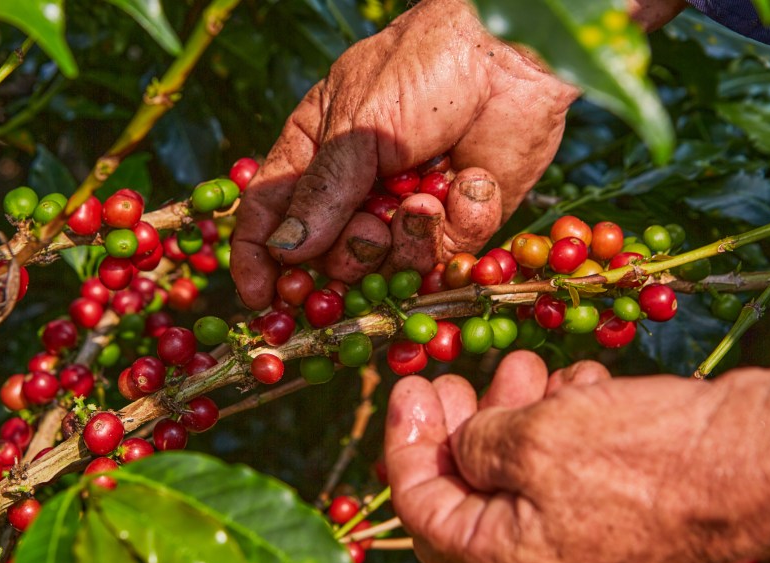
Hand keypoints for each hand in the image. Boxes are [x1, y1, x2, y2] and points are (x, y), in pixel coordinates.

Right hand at [230, 0, 577, 308]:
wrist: (508, 56)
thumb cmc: (421, 70)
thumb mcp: (359, 125)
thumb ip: (324, 190)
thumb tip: (286, 250)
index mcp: (314, 159)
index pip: (270, 217)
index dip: (260, 260)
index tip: (261, 298)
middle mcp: (356, 194)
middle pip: (331, 259)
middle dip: (352, 254)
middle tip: (373, 227)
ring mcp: (407, 213)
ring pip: (390, 270)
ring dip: (408, 243)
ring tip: (426, 203)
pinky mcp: (459, 223)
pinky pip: (449, 255)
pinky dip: (462, 223)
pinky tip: (471, 180)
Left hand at [384, 352, 769, 562]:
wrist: (760, 460)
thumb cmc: (645, 455)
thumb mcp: (536, 439)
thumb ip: (475, 445)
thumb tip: (460, 446)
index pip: (422, 511)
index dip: (403, 445)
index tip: (409, 388)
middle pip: (469, 492)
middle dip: (458, 425)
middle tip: (453, 376)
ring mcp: (582, 541)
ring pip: (520, 471)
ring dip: (513, 413)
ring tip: (528, 367)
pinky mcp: (617, 512)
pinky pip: (568, 468)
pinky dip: (562, 423)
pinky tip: (581, 388)